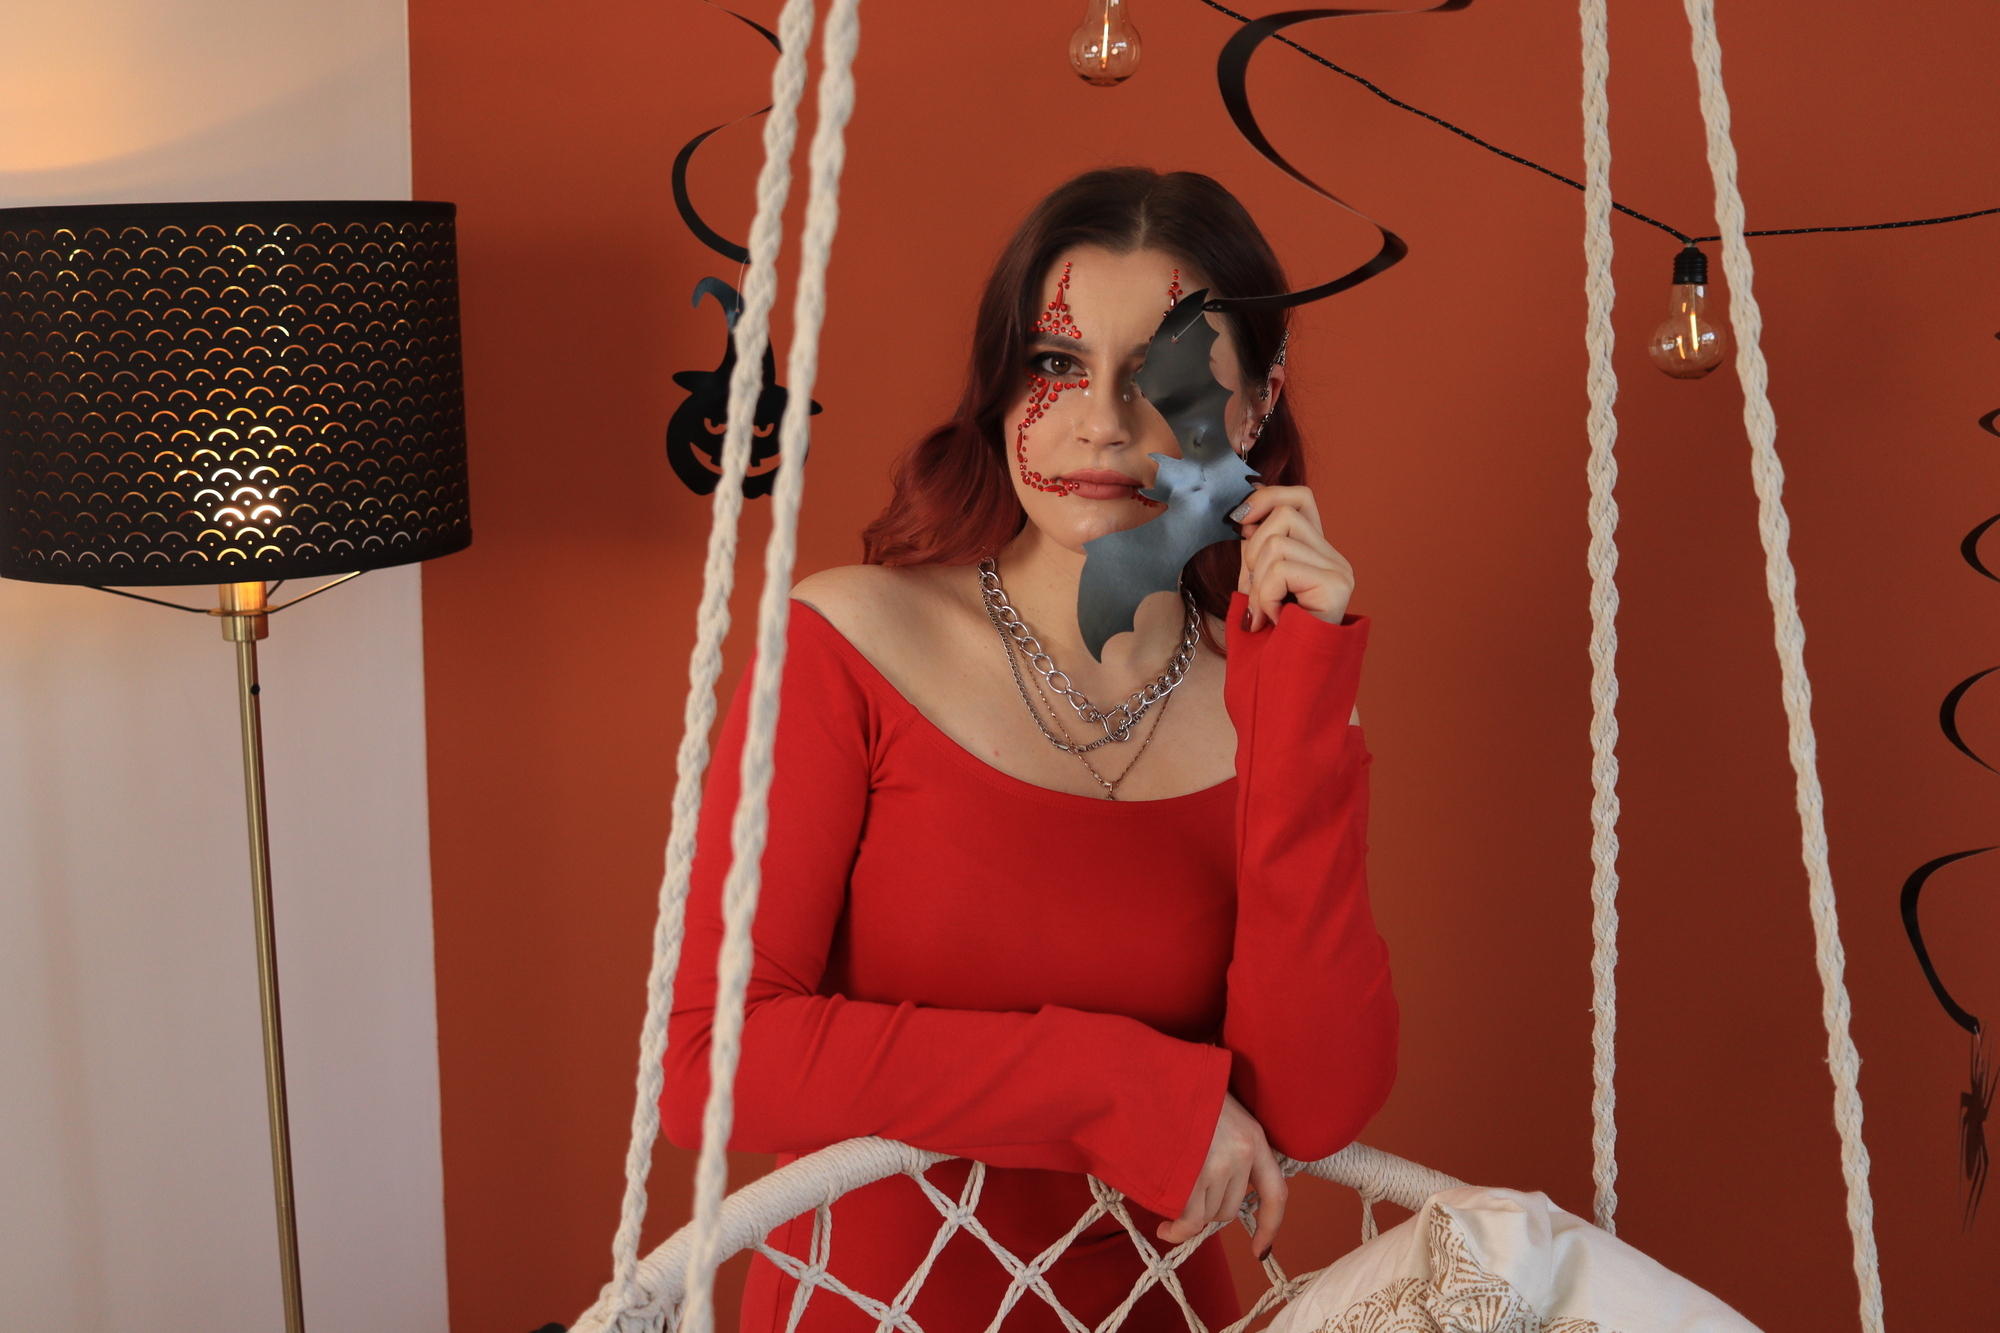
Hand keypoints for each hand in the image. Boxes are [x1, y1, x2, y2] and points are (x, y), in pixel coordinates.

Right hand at [1154, 1090, 1287, 1261]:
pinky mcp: (1189, 1176)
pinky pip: (1188, 1220)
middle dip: (1208, 1209)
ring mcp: (1215, 1166)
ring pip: (1208, 1215)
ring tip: (1170, 1199)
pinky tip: (1165, 1227)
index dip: (1270, 1226)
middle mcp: (1240, 1154)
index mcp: (1253, 1137)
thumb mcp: (1219, 1113)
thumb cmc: (1177, 1090)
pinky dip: (1177, 1229)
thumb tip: (1221, 1190)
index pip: (1276, 1193)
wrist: (1145, 1074)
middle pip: (1230, 1208)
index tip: (1261, 1250)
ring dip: (1189, 1214)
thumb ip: (1228, 1146)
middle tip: (1186, 1197)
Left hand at [1230, 483, 1353, 631]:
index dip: (1267, 498)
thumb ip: (1256, 551)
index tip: (1239, 522)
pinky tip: (1273, 621)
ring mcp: (1340, 572)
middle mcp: (1335, 559)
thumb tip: (1244, 513)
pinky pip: (1281, 569)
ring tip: (1265, 612)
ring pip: (1278, 541)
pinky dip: (1266, 597)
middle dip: (1253, 552)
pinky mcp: (1335, 586)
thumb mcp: (1256, 585)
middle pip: (1285, 515)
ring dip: (1258, 581)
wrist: (1286, 686)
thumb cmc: (1268, 642)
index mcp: (1318, 554)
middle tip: (1256, 594)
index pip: (1300, 497)